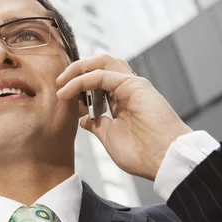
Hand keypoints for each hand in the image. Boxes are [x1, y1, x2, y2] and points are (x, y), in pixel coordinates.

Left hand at [56, 55, 191, 180]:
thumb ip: (98, 125)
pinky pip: (101, 75)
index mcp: (122, 101)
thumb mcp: (110, 138)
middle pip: (99, 66)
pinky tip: (68, 90)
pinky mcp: (133, 85)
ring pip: (102, 62)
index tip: (61, 97)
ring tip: (61, 82)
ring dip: (78, 68)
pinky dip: (82, 80)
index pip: (97, 82)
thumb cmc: (142, 154)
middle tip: (58, 84)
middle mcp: (127, 89)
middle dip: (76, 70)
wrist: (163, 160)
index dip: (77, 86)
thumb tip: (84, 120)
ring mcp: (131, 85)